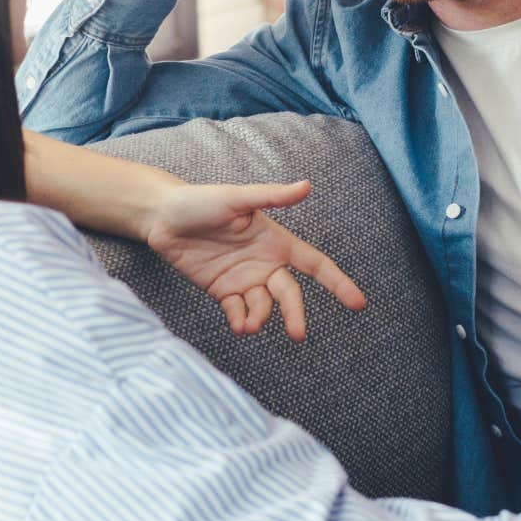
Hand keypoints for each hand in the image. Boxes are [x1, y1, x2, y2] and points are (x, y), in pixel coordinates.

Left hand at [144, 180, 366, 341]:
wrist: (161, 218)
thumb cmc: (200, 200)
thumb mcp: (236, 198)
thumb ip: (272, 197)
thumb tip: (307, 186)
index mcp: (275, 241)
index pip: (315, 264)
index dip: (338, 283)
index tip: (359, 304)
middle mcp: (264, 263)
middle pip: (289, 294)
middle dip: (295, 314)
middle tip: (297, 335)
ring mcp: (243, 279)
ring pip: (263, 308)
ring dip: (260, 319)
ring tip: (248, 325)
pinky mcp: (222, 291)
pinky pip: (239, 313)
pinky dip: (241, 322)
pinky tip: (238, 325)